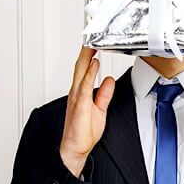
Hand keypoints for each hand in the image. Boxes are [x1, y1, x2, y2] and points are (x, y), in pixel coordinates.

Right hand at [60, 46, 115, 176]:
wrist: (75, 148)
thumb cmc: (84, 132)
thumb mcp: (100, 109)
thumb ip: (104, 94)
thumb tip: (108, 80)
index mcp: (80, 92)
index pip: (85, 69)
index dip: (89, 55)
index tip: (95, 43)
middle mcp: (76, 92)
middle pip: (81, 66)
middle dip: (86, 51)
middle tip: (92, 36)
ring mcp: (76, 97)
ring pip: (81, 72)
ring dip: (87, 57)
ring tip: (92, 44)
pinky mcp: (80, 105)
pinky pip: (84, 86)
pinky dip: (89, 73)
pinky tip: (95, 64)